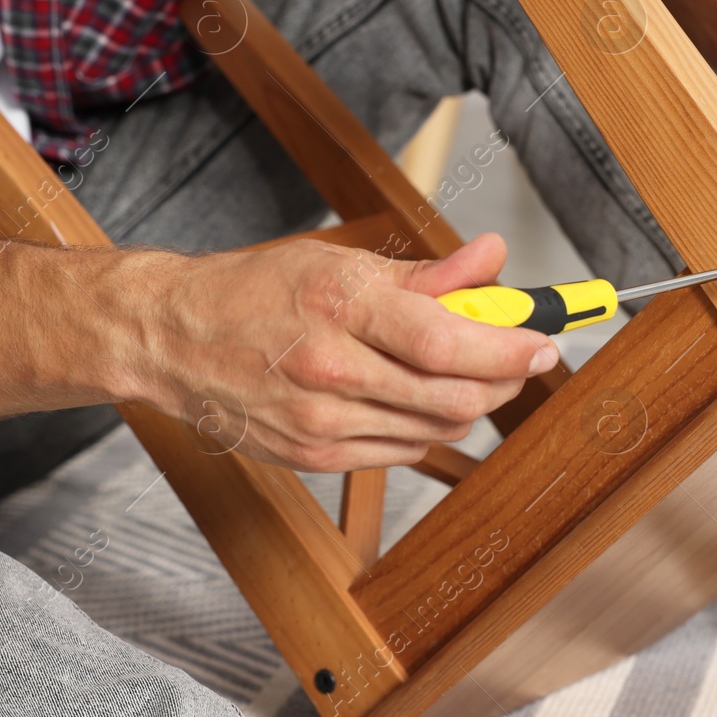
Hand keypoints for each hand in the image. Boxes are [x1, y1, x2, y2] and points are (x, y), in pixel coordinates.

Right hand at [131, 233, 557, 471]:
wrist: (174, 338)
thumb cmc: (255, 291)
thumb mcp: (339, 262)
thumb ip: (425, 273)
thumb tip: (491, 259)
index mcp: (341, 306)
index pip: (449, 341)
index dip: (509, 348)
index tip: (543, 342)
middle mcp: (332, 369)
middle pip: (454, 398)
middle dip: (500, 381)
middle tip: (513, 357)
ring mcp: (320, 422)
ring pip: (434, 430)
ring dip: (464, 403)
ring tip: (454, 370)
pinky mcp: (313, 457)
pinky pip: (399, 451)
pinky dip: (421, 426)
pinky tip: (406, 396)